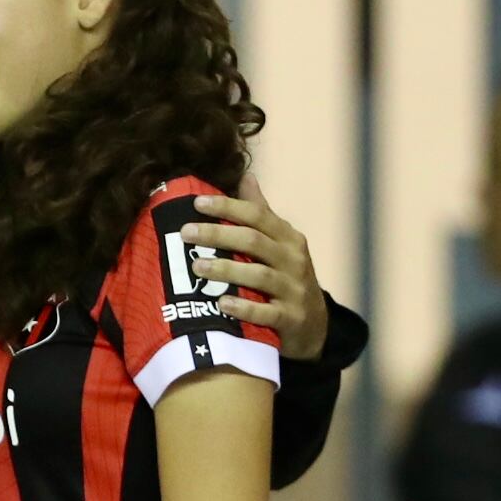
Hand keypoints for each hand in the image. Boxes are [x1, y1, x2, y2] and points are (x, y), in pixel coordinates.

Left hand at [179, 174, 329, 361]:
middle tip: (186, 233)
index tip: (197, 203)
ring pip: (259, 276)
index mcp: (288, 238)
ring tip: (195, 266)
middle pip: (253, 241)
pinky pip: (266, 313)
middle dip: (218, 235)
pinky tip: (222, 304)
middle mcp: (293, 260)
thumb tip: (247, 176)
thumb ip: (262, 213)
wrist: (314, 324)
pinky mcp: (291, 318)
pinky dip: (244, 308)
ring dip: (225, 270)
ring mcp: (294, 290)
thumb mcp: (280, 243)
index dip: (228, 207)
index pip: (257, 215)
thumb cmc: (287, 276)